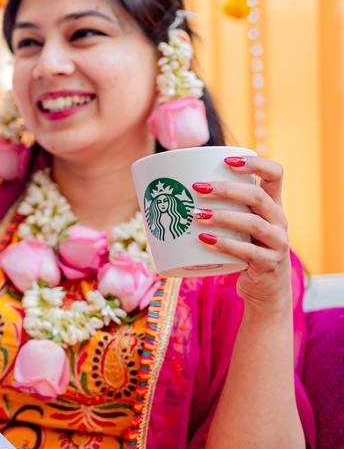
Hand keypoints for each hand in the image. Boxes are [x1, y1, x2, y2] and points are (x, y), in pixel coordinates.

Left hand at [192, 155, 291, 309]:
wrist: (265, 289)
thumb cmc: (243, 250)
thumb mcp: (239, 227)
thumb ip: (220, 209)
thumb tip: (168, 196)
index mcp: (272, 205)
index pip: (275, 174)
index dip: (255, 163)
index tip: (226, 160)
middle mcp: (279, 220)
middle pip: (257, 196)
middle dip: (226, 190)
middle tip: (197, 188)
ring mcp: (277, 242)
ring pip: (253, 223)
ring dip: (222, 217)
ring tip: (196, 216)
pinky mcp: (269, 264)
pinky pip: (248, 252)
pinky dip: (225, 245)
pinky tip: (205, 240)